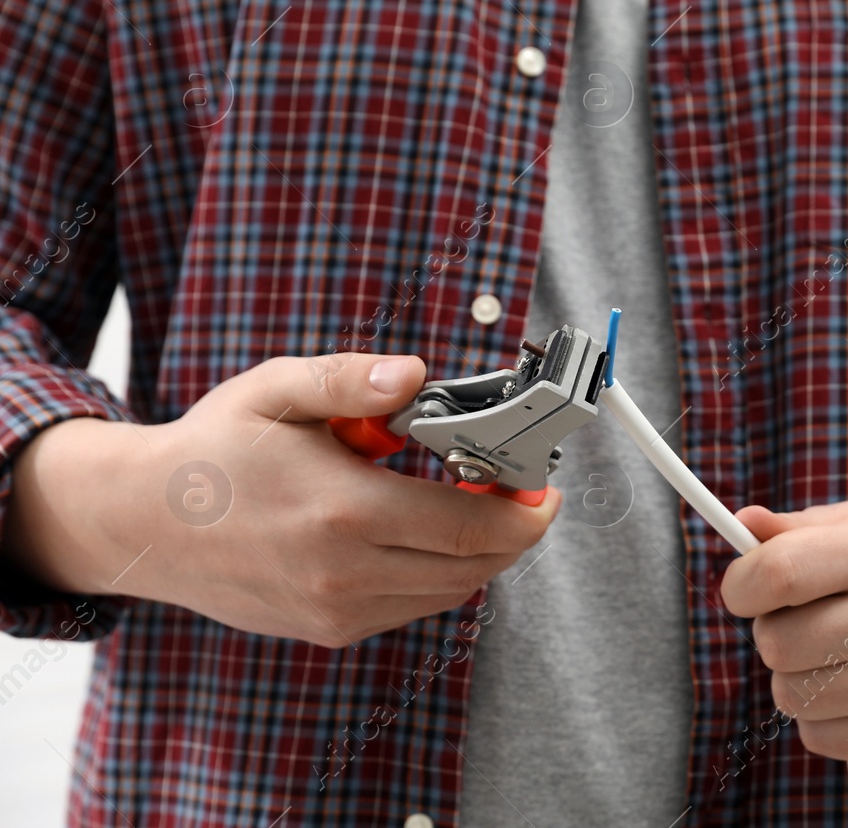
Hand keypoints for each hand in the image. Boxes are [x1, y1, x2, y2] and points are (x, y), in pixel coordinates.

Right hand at [1, 354, 560, 646]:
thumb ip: (352, 379)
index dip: (524, 511)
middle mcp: (344, 574)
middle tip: (522, 491)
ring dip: (479, 554)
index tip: (545, 487)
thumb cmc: (216, 449)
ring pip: (448, 592)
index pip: (471, 528)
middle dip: (514, 530)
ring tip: (477, 504)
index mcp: (343, 513)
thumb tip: (417, 374)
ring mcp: (336, 611)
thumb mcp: (277, 390)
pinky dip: (438, 574)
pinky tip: (426, 532)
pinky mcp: (327, 629)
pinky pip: (412, 607)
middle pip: (473, 567)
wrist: (145, 523)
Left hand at [721, 497, 847, 760]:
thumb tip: (742, 525)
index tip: (744, 587)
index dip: (741, 585)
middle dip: (773, 629)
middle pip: (776, 644)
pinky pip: (819, 737)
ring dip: (796, 674)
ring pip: (791, 696)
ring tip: (833, 648)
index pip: (779, 574)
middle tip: (804, 616)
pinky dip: (821, 715)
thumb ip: (793, 528)